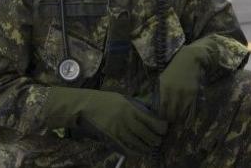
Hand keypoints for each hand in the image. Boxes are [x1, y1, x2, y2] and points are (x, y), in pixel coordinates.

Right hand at [45, 87, 167, 155]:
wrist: (86, 105)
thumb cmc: (104, 100)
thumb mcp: (121, 98)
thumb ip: (134, 106)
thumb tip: (147, 112)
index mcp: (130, 108)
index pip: (150, 120)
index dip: (160, 126)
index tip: (164, 128)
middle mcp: (126, 120)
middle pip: (146, 133)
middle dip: (155, 138)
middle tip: (159, 140)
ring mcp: (118, 130)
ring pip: (137, 142)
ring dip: (146, 146)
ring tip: (151, 147)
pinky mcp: (111, 137)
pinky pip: (126, 148)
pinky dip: (134, 152)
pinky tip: (139, 152)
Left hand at [158, 40, 213, 121]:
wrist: (189, 59)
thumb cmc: (173, 69)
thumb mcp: (162, 78)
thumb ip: (159, 91)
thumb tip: (155, 105)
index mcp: (163, 88)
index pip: (161, 108)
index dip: (161, 116)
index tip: (161, 118)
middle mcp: (173, 92)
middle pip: (171, 113)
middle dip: (170, 119)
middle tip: (169, 120)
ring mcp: (184, 93)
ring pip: (180, 113)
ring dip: (178, 119)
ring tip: (177, 119)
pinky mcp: (193, 94)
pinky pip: (189, 110)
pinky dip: (186, 115)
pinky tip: (184, 115)